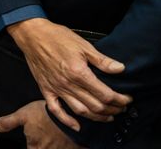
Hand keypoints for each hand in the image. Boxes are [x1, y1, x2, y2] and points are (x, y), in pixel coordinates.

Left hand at [0, 101, 82, 147]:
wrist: (73, 115)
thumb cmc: (47, 115)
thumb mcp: (23, 115)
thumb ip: (8, 123)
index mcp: (35, 148)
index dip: (31, 144)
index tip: (33, 141)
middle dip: (41, 144)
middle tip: (44, 134)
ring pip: (53, 148)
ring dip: (53, 144)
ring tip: (53, 135)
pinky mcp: (75, 148)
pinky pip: (68, 148)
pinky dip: (66, 145)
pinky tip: (65, 138)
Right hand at [8, 18, 129, 129]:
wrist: (32, 35)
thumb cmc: (57, 37)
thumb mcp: (83, 45)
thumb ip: (102, 60)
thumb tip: (120, 69)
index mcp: (79, 73)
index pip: (105, 94)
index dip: (120, 99)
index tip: (127, 99)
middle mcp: (68, 84)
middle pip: (95, 106)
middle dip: (112, 110)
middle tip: (121, 108)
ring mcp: (56, 88)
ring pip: (80, 111)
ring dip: (97, 117)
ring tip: (108, 117)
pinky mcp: (46, 89)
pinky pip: (56, 110)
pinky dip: (67, 120)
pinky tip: (77, 126)